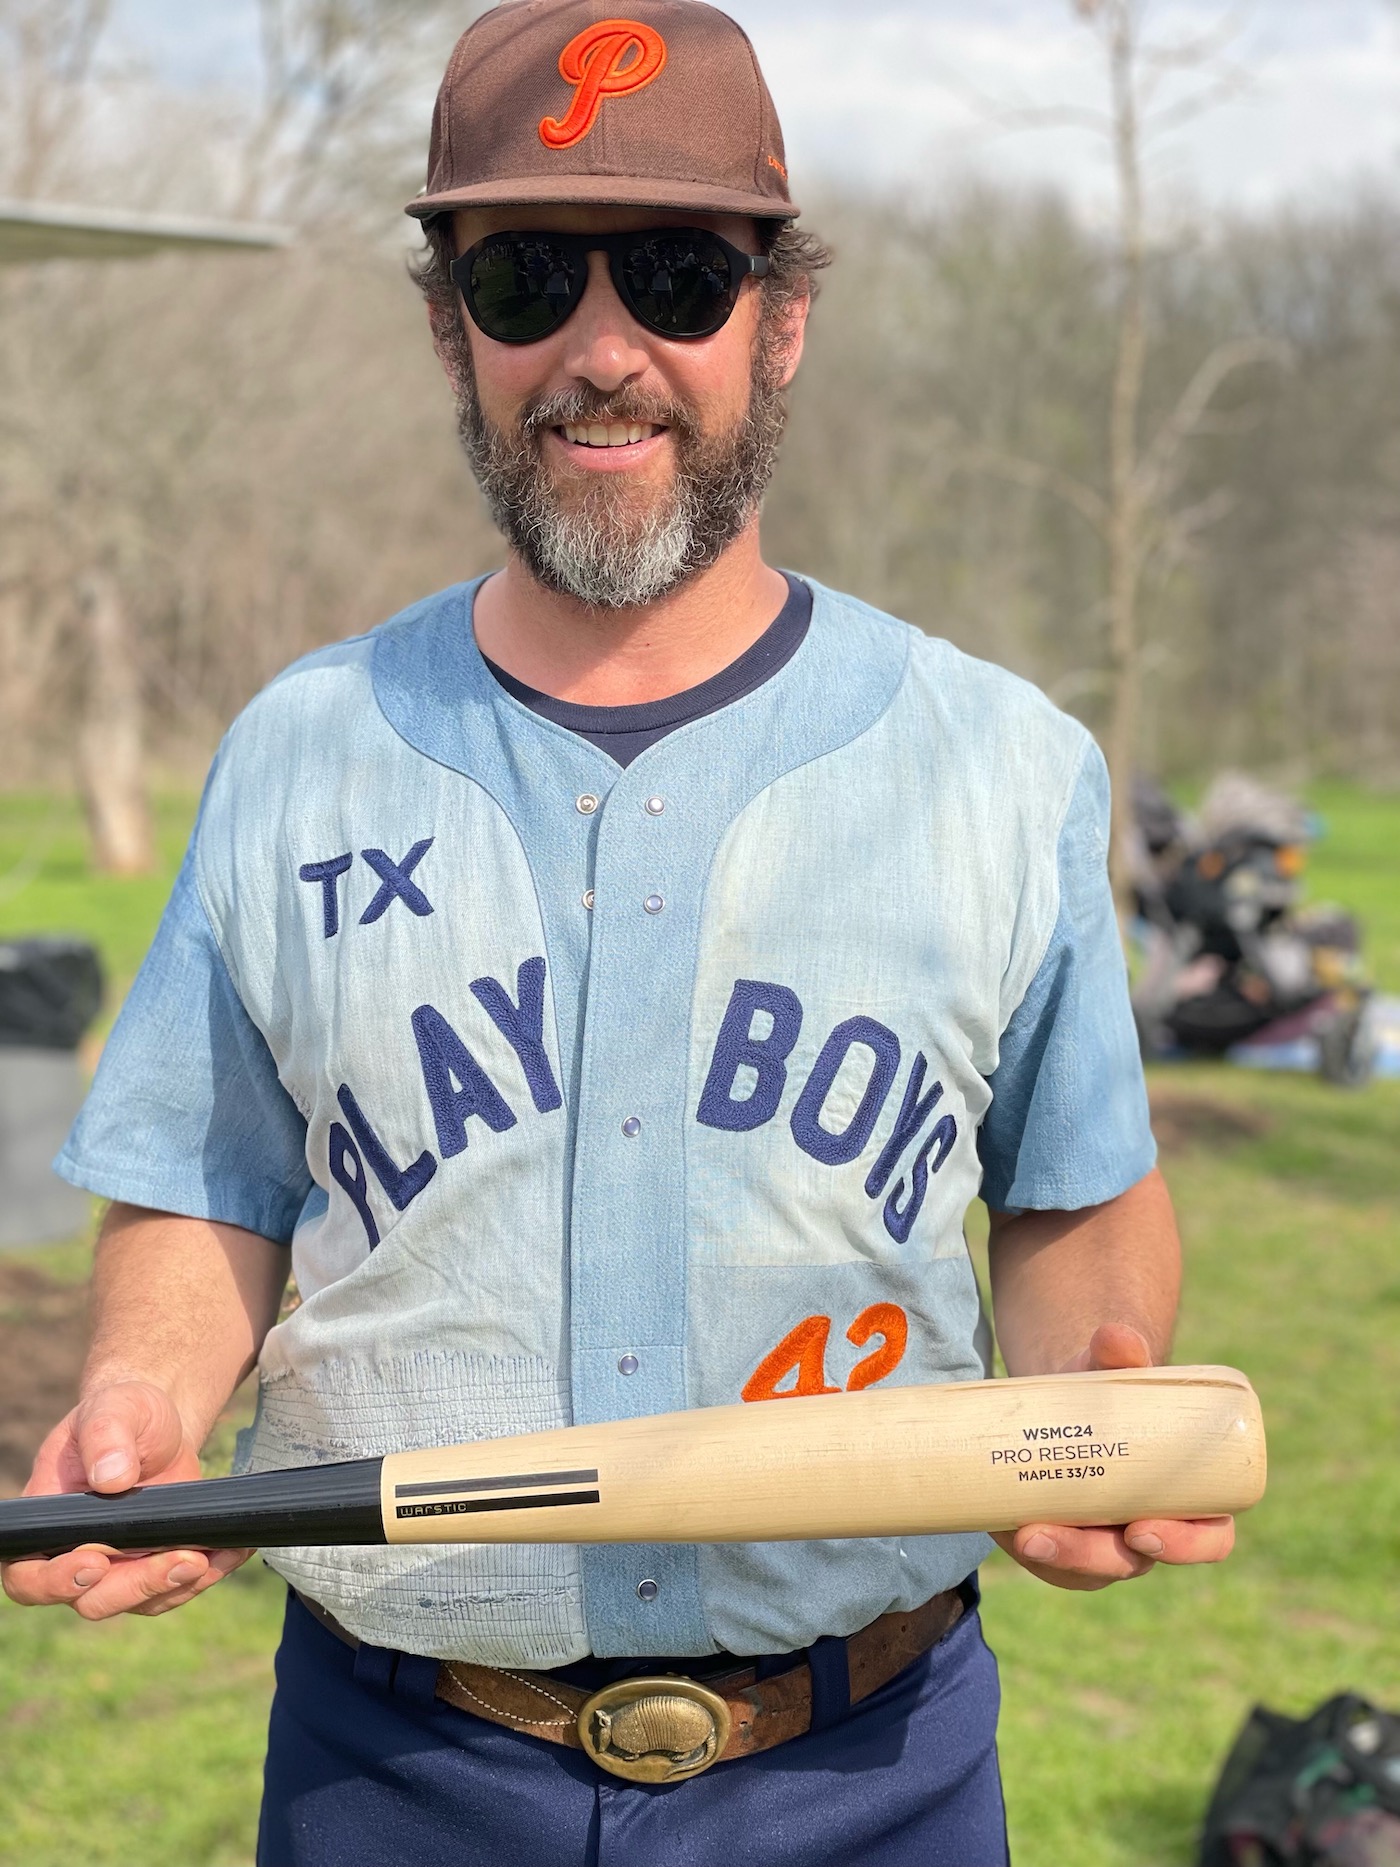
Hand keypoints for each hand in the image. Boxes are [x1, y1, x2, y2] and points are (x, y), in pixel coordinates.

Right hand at [1, 1380, 250, 1619]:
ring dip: (180, 1584)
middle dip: (139, 1585)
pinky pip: (178, 1586)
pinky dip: (209, 1573)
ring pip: (141, 1601)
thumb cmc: (124, 1414)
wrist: (158, 1426)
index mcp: (48, 1521)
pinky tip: (234, 1550)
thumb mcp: (114, 1409)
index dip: (55, 1582)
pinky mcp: (154, 1566)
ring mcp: (117, 1567)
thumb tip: (111, 1478)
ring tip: (215, 1554)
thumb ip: (106, 1436)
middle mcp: (75, 1555)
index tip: (96, 1562)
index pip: (30, 1574)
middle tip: (184, 1559)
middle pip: (93, 1599)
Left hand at [992, 1324, 1235, 1591]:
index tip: (1142, 1529)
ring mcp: (1105, 1540)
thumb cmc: (1113, 1390)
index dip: (1185, 1545)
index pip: (1209, 1538)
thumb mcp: (1116, 1371)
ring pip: (1083, 1567)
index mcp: (1193, 1498)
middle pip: (1130, 1561)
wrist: (1074, 1396)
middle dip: (1087, 1556)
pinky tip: (996, 1525)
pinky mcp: (1064, 1539)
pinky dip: (1020, 1541)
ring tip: (1016, 1532)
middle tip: (1047, 1535)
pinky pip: (1046, 1555)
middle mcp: (1151, 1529)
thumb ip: (1118, 1354)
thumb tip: (1115, 1335)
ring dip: (1050, 1556)